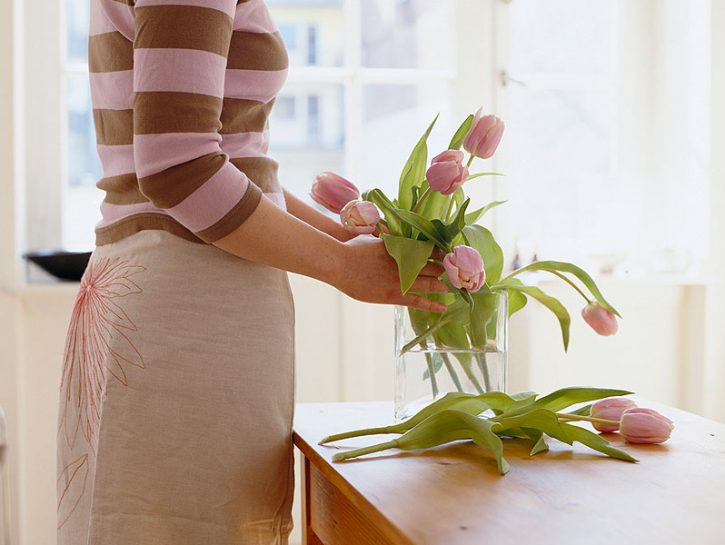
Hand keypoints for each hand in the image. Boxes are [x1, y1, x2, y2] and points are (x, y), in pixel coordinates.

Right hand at [332, 235, 447, 311]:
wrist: (340, 263)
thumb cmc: (352, 248)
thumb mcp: (373, 236)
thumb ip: (387, 235)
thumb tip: (392, 228)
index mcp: (402, 248)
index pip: (429, 250)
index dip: (441, 254)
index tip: (450, 255)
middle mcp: (405, 263)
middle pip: (433, 267)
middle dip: (446, 270)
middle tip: (457, 273)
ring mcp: (401, 280)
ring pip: (430, 283)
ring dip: (443, 285)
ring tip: (453, 287)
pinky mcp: (394, 295)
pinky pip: (418, 301)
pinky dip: (432, 304)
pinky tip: (443, 306)